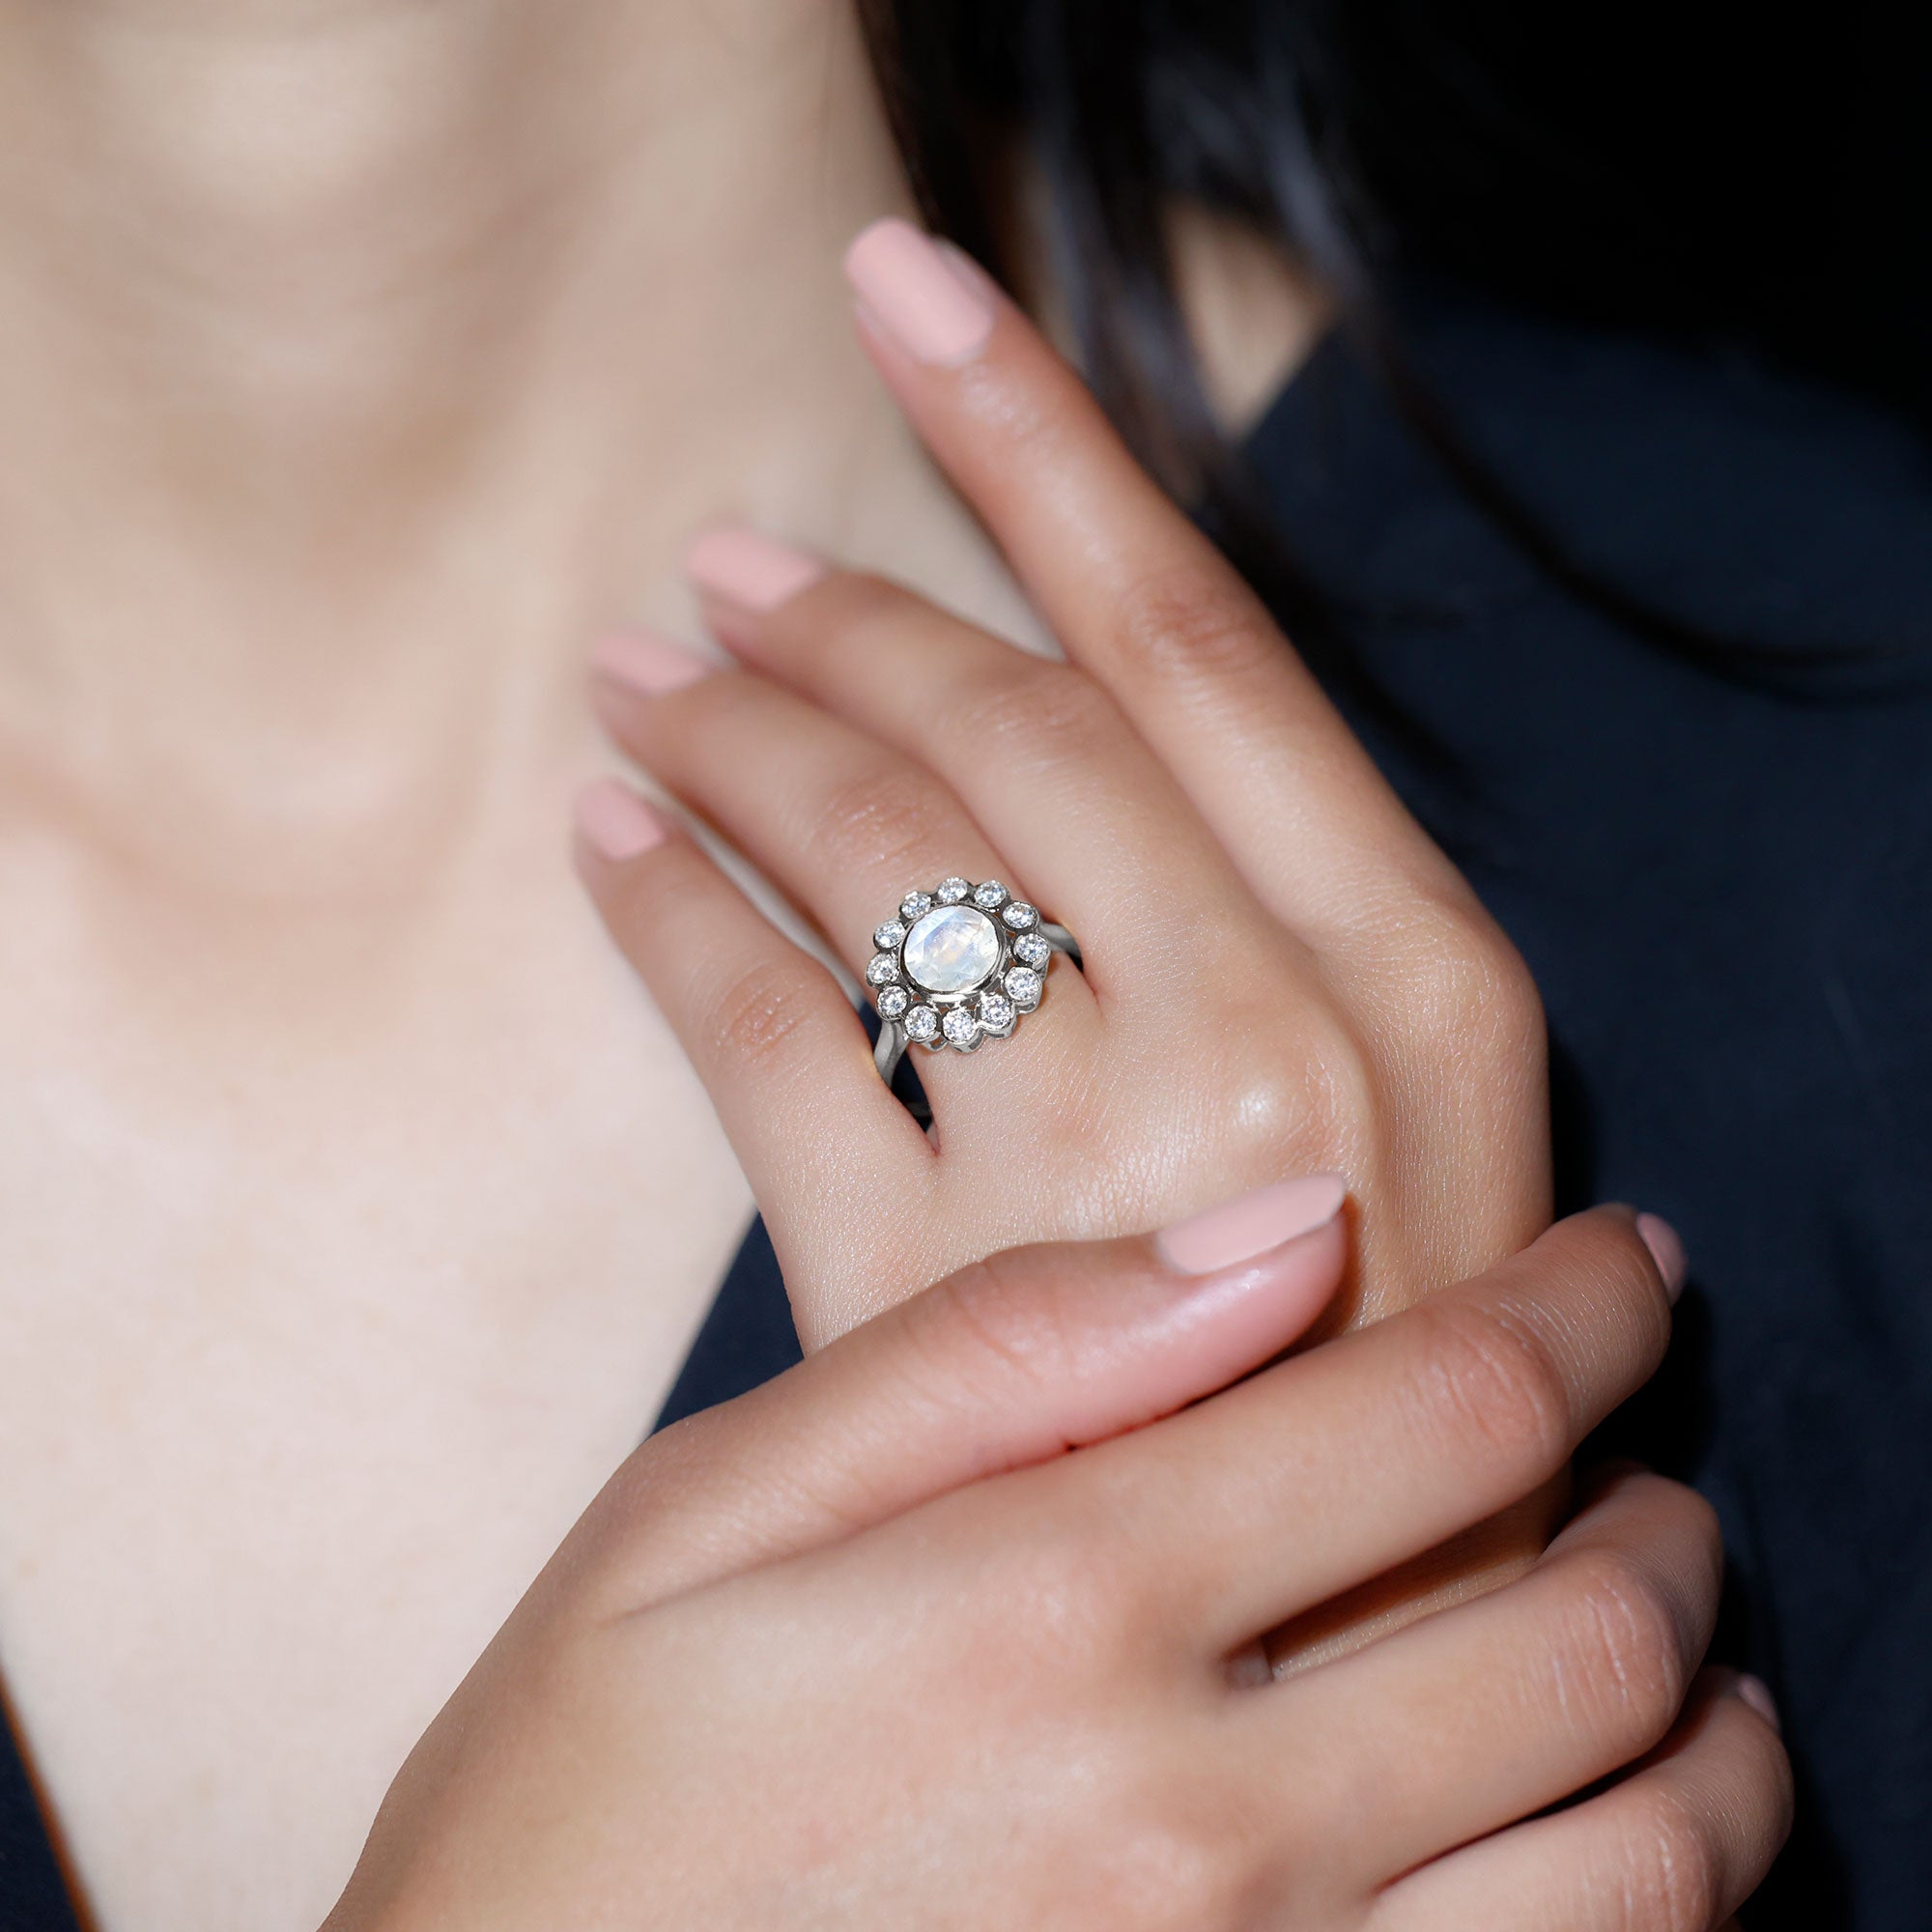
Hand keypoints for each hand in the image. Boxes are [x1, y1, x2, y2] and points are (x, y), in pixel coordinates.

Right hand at [324, 1204, 1786, 1930]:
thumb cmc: (581, 1796)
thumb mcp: (704, 1512)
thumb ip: (988, 1358)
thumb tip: (1268, 1236)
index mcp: (1062, 1605)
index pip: (1436, 1409)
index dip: (1574, 1312)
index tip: (1624, 1268)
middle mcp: (1202, 1821)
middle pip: (1582, 1631)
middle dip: (1659, 1510)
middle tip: (1643, 1455)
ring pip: (1644, 1867)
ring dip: (1711, 1740)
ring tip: (1693, 1666)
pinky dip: (1655, 1917)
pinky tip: (1616, 1852)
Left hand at [577, 219, 1546, 1348]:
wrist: (1369, 1657)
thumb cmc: (1384, 1352)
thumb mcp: (1406, 1106)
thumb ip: (1270, 909)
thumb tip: (1062, 690)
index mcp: (1415, 970)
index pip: (1195, 640)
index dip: (1036, 445)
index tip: (906, 296)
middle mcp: (1275, 1038)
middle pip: (1012, 730)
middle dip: (852, 614)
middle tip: (722, 562)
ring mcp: (1102, 1176)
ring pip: (880, 866)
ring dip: (739, 744)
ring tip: (642, 678)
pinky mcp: (940, 1304)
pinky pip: (769, 1056)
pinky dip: (672, 934)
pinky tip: (606, 857)